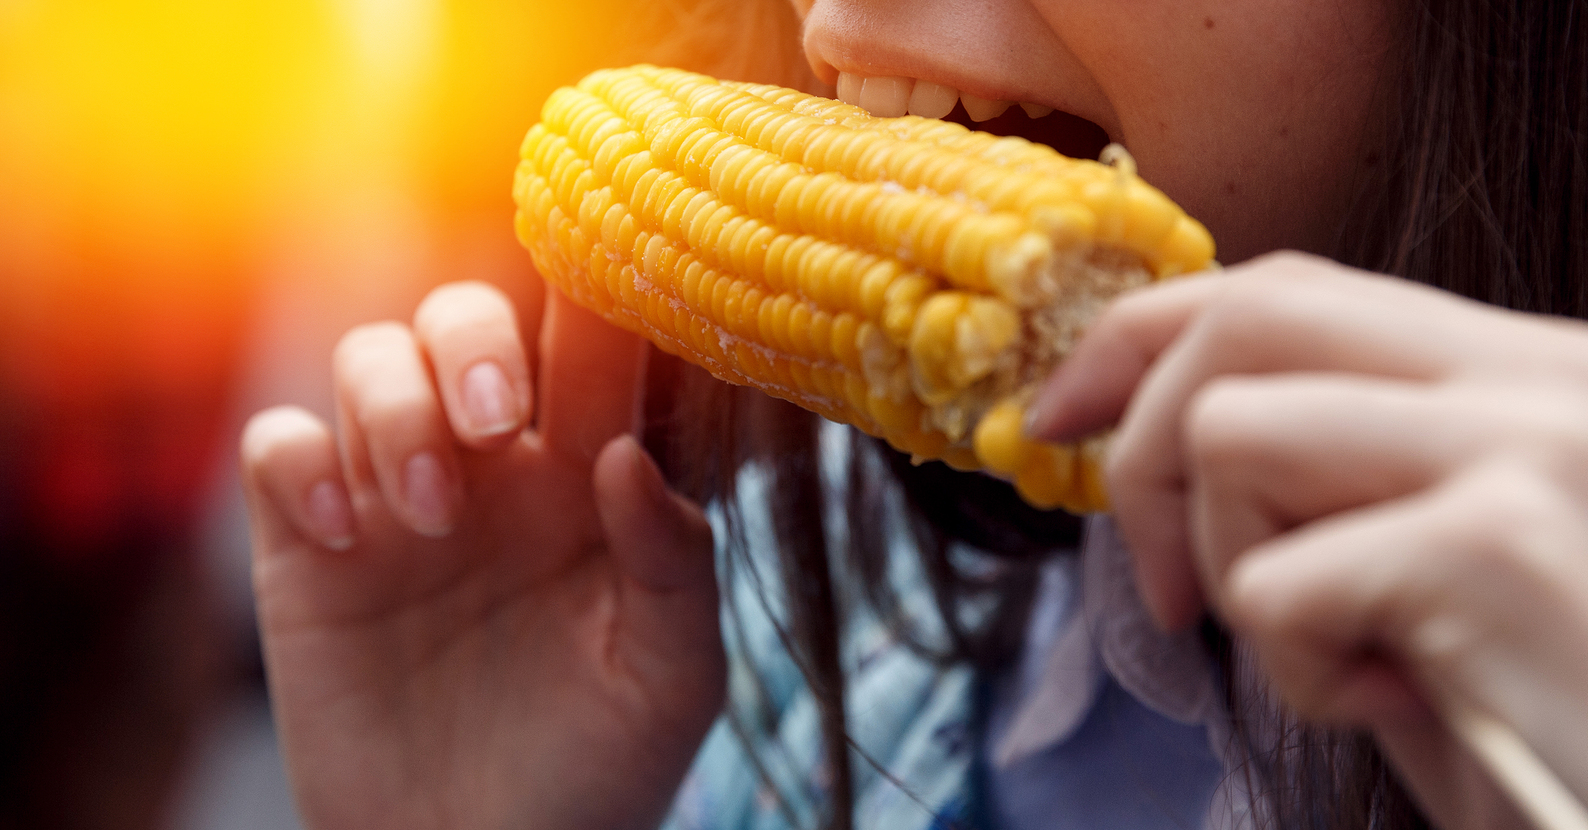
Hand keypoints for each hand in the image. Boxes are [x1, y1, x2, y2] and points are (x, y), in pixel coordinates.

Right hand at [240, 281, 722, 829]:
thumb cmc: (596, 774)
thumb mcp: (671, 683)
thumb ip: (675, 567)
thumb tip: (626, 456)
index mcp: (591, 479)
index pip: (594, 351)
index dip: (595, 291)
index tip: (601, 261)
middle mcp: (494, 468)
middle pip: (464, 319)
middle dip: (472, 340)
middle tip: (493, 416)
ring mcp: (397, 498)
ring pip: (370, 360)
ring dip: (394, 410)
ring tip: (430, 515)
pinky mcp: (311, 549)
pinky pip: (279, 447)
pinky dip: (301, 464)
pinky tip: (345, 537)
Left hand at [1029, 252, 1587, 826]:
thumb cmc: (1548, 717)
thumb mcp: (1439, 562)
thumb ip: (1337, 472)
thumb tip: (1158, 436)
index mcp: (1531, 366)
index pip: (1294, 289)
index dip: (1145, 337)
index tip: (1062, 413)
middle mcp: (1545, 374)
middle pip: (1250, 318)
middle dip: (1149, 445)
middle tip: (1157, 588)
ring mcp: (1529, 444)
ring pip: (1232, 434)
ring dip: (1237, 572)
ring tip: (1343, 658)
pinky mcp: (1495, 545)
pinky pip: (1269, 582)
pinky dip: (1296, 671)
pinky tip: (1398, 707)